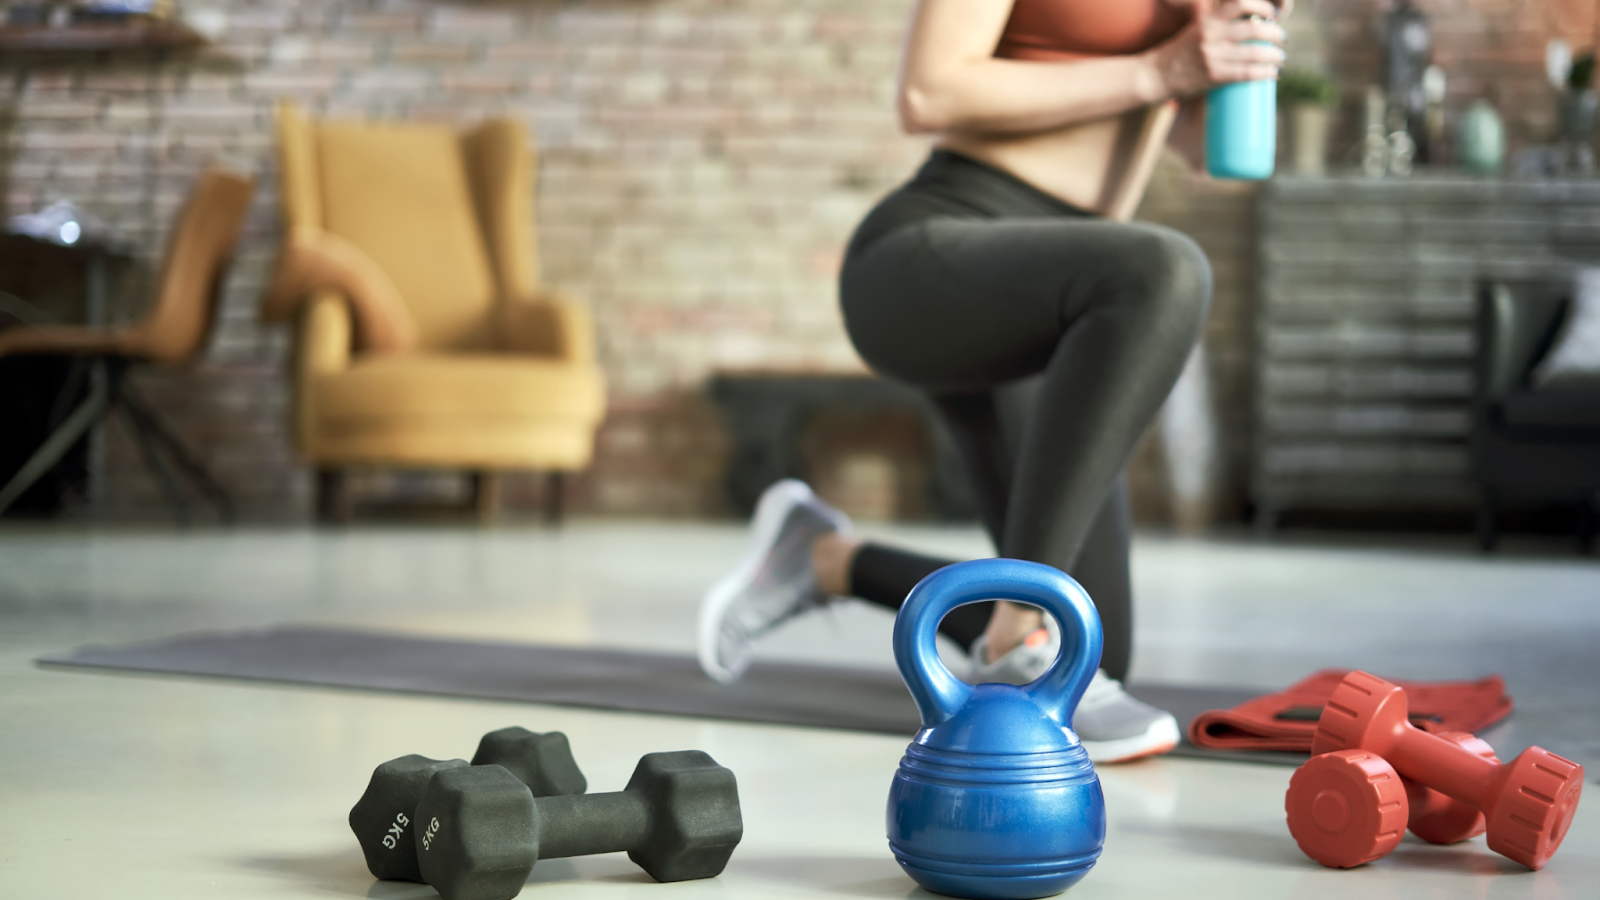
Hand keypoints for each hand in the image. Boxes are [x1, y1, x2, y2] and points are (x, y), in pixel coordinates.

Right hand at [1150, 0, 1287, 98]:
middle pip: (1254, 29)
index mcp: (1207, 20)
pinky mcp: (1213, 75)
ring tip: (1279, 57)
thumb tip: (1251, 26)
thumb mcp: (1196, 29)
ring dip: (1274, 55)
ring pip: (1255, 52)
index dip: (1263, 7)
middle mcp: (1211, 34)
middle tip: (1281, 39)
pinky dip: (1265, 72)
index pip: (1240, 3)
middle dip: (1275, 34)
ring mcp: (1212, 55)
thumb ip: (1219, 24)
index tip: (1272, 15)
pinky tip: (1272, 73)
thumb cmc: (1179, 53)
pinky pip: (1247, 72)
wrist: (1155, 75)